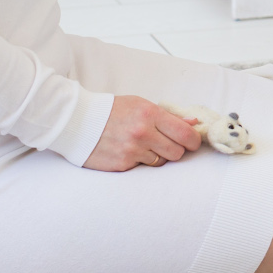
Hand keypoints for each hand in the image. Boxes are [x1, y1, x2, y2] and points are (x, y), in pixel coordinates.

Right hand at [86, 95, 201, 170]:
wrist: (78, 122)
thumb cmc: (112, 111)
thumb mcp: (141, 105)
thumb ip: (168, 115)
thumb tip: (193, 123)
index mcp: (150, 114)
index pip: (185, 134)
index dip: (193, 141)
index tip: (192, 142)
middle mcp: (143, 133)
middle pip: (177, 152)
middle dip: (176, 149)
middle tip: (166, 143)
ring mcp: (132, 151)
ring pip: (161, 162)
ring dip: (158, 156)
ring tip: (144, 145)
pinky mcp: (122, 165)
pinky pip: (143, 168)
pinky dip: (140, 161)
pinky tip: (129, 151)